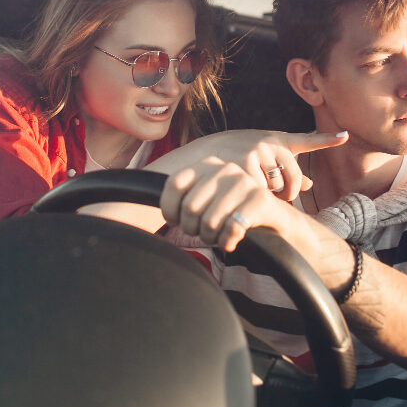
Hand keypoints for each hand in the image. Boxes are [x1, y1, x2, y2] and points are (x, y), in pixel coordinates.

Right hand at [147, 129, 347, 201]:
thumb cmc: (231, 160)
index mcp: (275, 141)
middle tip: (278, 198)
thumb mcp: (259, 159)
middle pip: (292, 178)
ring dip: (268, 195)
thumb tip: (311, 183)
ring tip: (251, 188)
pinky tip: (242, 193)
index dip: (326, 138)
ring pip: (276, 188)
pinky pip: (259, 193)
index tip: (344, 135)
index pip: (304, 141)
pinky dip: (254, 198)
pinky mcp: (244, 167)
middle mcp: (268, 145)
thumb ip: (286, 170)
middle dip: (287, 192)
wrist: (199, 160)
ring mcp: (257, 155)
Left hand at [160, 156, 299, 251]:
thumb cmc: (232, 213)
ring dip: (213, 238)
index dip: (170, 210)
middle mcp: (224, 168)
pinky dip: (228, 241)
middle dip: (195, 229)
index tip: (178, 222)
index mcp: (206, 165)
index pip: (173, 184)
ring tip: (220, 237)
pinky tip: (233, 241)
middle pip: (190, 208)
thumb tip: (132, 211)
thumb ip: (180, 200)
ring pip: (210, 221)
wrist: (274, 221)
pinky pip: (232, 228)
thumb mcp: (205, 201)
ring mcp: (243, 182)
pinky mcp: (260, 199)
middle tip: (206, 232)